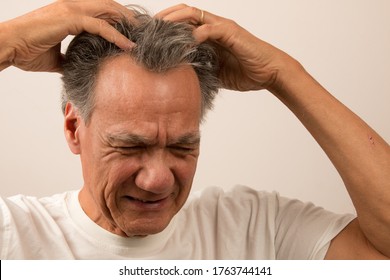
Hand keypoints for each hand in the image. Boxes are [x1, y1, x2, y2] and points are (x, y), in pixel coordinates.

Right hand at [0, 0, 133, 71]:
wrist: (8, 47)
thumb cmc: (26, 51)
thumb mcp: (54, 58)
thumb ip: (68, 58)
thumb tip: (76, 68)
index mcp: (69, 13)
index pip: (100, 12)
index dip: (117, 21)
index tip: (132, 34)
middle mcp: (72, 7)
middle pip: (109, 7)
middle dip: (128, 19)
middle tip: (144, 32)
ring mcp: (70, 10)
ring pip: (108, 11)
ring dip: (127, 24)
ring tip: (142, 37)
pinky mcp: (69, 19)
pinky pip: (100, 25)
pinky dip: (116, 35)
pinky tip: (129, 46)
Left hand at [156, 4, 297, 91]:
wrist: (268, 73)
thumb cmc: (244, 72)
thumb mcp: (215, 72)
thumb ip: (200, 68)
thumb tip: (181, 75)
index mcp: (208, 35)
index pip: (182, 24)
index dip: (165, 27)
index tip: (150, 37)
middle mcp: (213, 27)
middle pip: (183, 13)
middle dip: (164, 18)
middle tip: (149, 29)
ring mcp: (222, 27)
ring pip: (193, 15)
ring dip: (175, 20)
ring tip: (161, 29)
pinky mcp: (231, 32)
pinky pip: (210, 29)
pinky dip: (196, 34)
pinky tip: (186, 42)